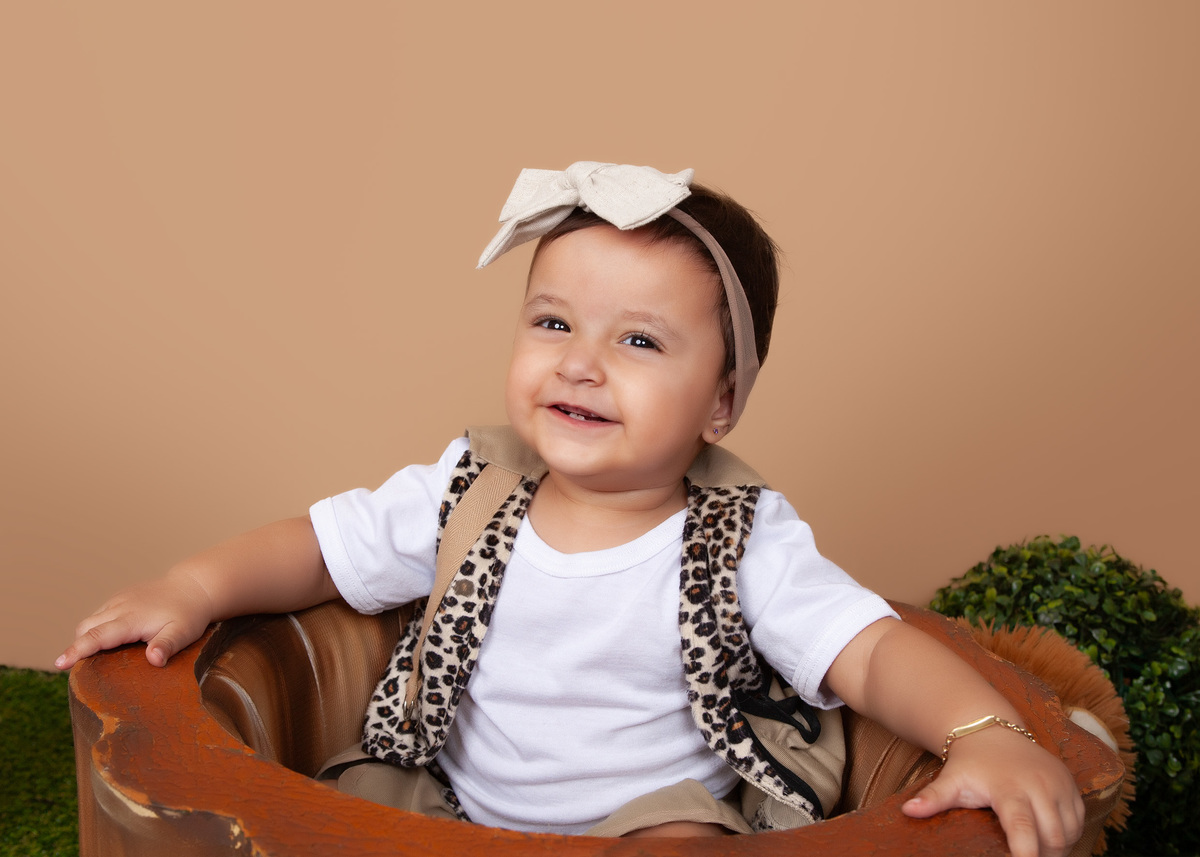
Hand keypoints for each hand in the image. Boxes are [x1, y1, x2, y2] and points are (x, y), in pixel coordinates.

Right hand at [56, 570, 215, 669]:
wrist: (194, 587)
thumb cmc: (189, 614)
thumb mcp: (183, 632)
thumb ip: (167, 645)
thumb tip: (153, 660)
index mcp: (131, 619)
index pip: (97, 637)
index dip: (77, 651)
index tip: (59, 664)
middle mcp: (120, 607)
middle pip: (86, 628)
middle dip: (77, 647)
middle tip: (76, 668)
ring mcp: (120, 600)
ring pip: (91, 620)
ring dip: (86, 637)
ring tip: (90, 658)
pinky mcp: (122, 597)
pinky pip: (100, 614)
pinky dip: (96, 628)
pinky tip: (107, 640)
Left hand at [902, 724, 1084, 856]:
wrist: (991, 730)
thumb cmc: (971, 763)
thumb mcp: (951, 779)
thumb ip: (933, 798)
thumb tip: (908, 811)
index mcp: (1009, 789)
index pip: (1023, 830)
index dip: (1026, 855)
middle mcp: (1038, 785)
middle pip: (1053, 837)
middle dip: (1044, 856)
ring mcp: (1058, 784)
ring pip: (1070, 831)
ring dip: (1058, 848)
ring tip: (1038, 852)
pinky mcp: (1070, 783)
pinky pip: (1080, 819)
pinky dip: (1070, 834)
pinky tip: (1051, 839)